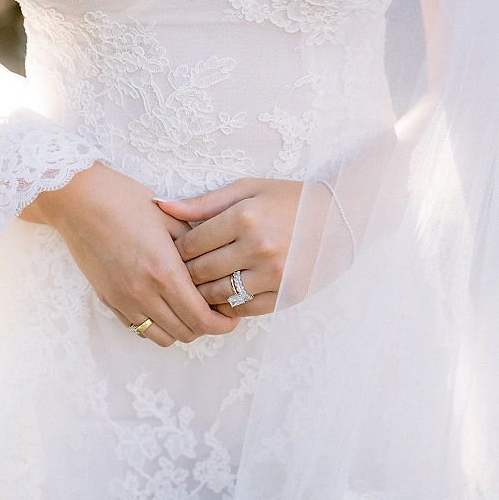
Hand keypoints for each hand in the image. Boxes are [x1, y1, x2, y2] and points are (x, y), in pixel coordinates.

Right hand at [19, 163, 239, 345]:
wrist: (77, 200)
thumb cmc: (123, 200)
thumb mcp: (169, 218)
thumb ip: (195, 246)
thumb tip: (217, 265)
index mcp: (164, 272)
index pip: (201, 318)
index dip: (223, 324)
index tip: (232, 316)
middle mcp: (143, 293)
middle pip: (186, 332)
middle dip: (207, 327)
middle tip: (216, 312)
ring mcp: (122, 300)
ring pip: (161, 337)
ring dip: (181, 329)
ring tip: (190, 311)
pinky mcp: (107, 300)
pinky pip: (138, 328)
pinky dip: (156, 325)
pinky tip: (163, 307)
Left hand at [156, 178, 305, 316]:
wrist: (339, 218)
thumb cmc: (289, 199)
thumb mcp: (247, 190)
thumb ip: (203, 202)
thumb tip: (161, 206)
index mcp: (244, 218)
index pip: (191, 244)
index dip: (175, 251)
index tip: (173, 252)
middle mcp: (258, 248)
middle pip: (200, 272)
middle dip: (184, 274)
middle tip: (179, 272)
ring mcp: (273, 275)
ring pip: (217, 295)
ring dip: (201, 293)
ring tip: (199, 285)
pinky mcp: (286, 294)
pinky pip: (243, 309)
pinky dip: (227, 305)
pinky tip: (225, 294)